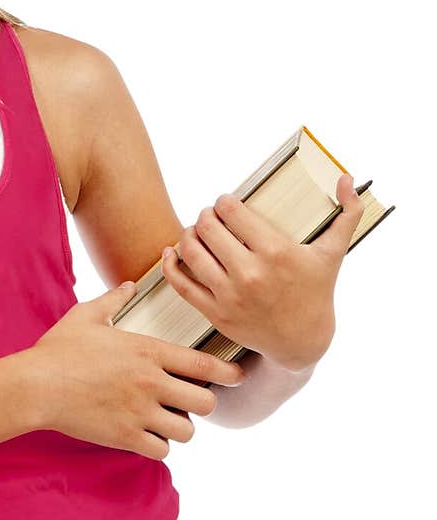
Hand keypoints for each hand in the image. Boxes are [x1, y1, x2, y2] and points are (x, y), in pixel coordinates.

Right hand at [29, 282, 246, 459]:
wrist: (34, 386)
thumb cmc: (58, 349)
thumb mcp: (87, 316)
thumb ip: (114, 300)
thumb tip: (129, 286)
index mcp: (147, 352)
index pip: (204, 364)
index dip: (228, 372)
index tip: (237, 376)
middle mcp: (150, 383)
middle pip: (204, 402)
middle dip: (201, 404)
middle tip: (189, 402)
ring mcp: (139, 412)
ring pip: (187, 431)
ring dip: (180, 427)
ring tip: (167, 421)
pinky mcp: (124, 437)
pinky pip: (161, 451)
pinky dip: (158, 446)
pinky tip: (147, 437)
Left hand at [160, 173, 364, 371]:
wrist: (303, 341)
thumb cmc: (317, 292)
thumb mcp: (333, 253)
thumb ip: (347, 213)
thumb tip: (347, 178)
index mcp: (276, 253)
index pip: (231, 211)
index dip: (223, 201)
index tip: (226, 203)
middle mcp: (250, 274)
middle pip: (207, 227)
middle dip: (206, 215)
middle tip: (211, 216)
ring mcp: (230, 295)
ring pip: (190, 251)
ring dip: (188, 234)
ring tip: (198, 232)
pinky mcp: (215, 313)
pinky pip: (181, 283)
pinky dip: (171, 264)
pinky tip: (173, 251)